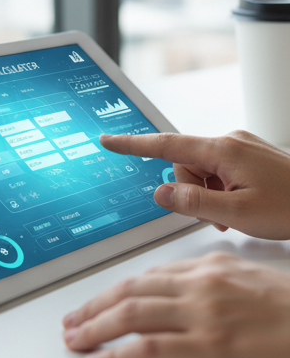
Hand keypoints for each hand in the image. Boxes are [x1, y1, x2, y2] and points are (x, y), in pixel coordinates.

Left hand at [62, 252, 289, 357]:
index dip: (112, 291)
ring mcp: (203, 315)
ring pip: (130, 315)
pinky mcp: (209, 348)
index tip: (94, 303)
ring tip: (74, 341)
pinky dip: (116, 355)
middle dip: (93, 307)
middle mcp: (201, 285)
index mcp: (210, 266)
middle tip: (71, 322)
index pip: (146, 276)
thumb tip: (180, 294)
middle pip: (129, 291)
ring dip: (94, 329)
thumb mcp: (252, 282)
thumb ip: (213, 284)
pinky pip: (147, 349)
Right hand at [99, 130, 289, 238]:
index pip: (165, 145)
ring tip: (235, 215)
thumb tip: (162, 193)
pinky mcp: (250, 158)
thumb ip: (193, 204)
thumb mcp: (238, 214)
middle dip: (191, 193)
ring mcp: (242, 148)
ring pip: (202, 173)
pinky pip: (220, 173)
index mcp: (223, 150)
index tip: (108, 140)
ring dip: (209, 196)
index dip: (133, 145)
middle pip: (184, 166)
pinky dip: (222, 192)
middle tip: (217, 217)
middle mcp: (230, 142)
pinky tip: (242, 207)